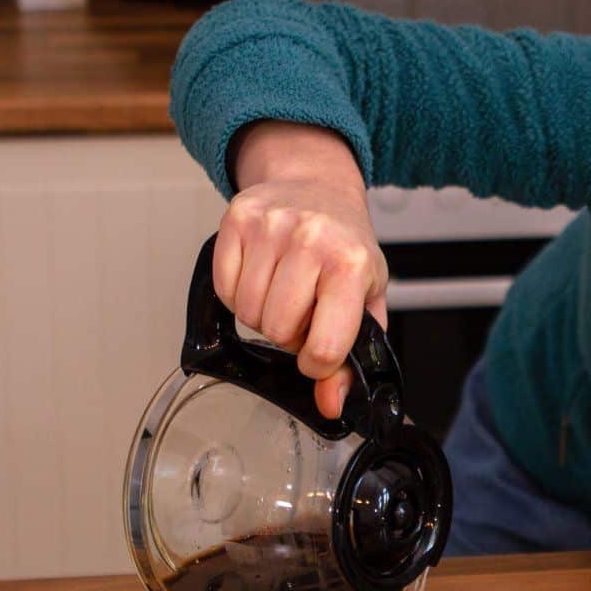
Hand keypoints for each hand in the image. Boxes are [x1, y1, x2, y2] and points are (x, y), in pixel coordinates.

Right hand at [216, 120, 388, 419]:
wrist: (318, 187)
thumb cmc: (344, 247)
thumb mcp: (366, 300)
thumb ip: (353, 358)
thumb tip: (330, 404)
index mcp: (351, 264)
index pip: (324, 347)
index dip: (317, 363)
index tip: (319, 351)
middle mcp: (311, 240)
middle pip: (278, 332)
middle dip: (289, 333)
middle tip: (304, 310)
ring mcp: (271, 227)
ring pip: (247, 313)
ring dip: (263, 315)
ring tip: (284, 291)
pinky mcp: (237, 219)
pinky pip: (224, 288)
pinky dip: (238, 295)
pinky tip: (261, 277)